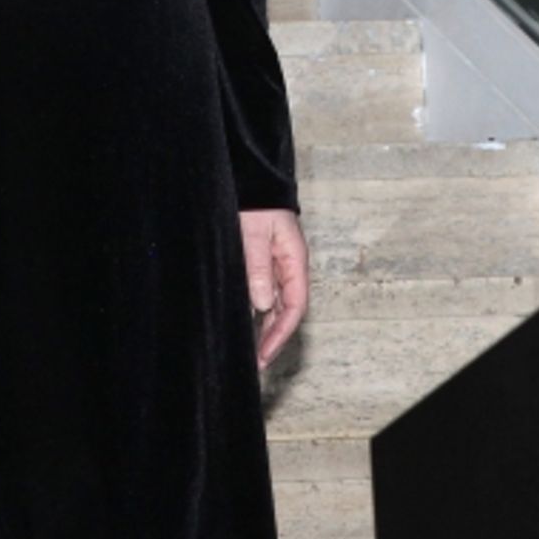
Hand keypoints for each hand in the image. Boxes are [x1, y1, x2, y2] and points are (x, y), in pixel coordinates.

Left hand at [239, 208, 307, 370]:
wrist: (251, 176)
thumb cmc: (255, 201)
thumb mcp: (254, 232)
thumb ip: (258, 266)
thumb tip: (263, 305)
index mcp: (294, 260)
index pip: (294, 306)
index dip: (281, 334)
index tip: (264, 355)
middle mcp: (288, 265)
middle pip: (286, 309)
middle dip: (273, 337)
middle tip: (256, 363)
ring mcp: (276, 263)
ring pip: (274, 302)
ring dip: (264, 326)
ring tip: (249, 350)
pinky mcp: (262, 258)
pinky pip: (263, 289)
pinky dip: (255, 307)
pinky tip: (244, 319)